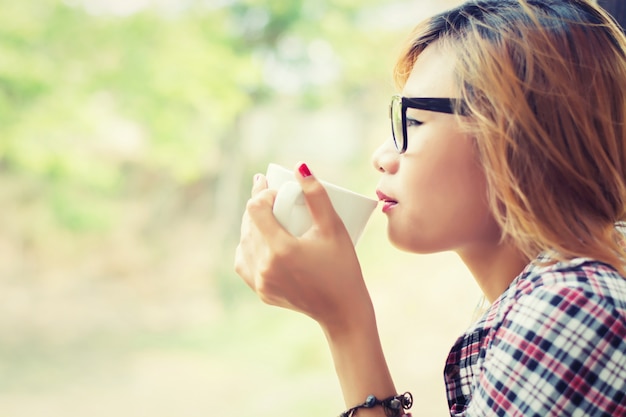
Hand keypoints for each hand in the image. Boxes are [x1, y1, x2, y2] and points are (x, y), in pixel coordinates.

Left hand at [234, 164, 373, 330]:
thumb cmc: (343, 267)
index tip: (281, 193)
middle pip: (248, 223)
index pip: (256, 209)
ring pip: (244, 242)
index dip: (265, 194)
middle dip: (257, 204)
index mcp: (280, 250)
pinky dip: (248, 247)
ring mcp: (260, 282)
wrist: (343, 310)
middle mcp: (264, 267)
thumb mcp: (334, 228)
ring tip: (264, 211)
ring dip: (251, 224)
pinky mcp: (261, 292)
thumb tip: (299, 167)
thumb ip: (317, 196)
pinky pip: (244, 262)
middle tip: (267, 189)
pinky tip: (258, 239)